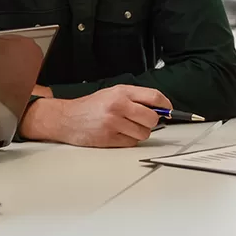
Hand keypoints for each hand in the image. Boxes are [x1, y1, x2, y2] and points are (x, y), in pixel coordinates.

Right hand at [22, 85, 171, 147]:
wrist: (66, 118)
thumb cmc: (90, 106)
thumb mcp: (112, 93)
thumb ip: (135, 98)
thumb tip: (160, 107)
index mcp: (121, 92)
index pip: (154, 97)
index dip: (166, 105)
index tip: (169, 110)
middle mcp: (119, 106)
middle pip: (152, 118)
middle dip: (150, 122)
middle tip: (141, 121)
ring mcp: (114, 123)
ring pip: (144, 134)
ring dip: (138, 133)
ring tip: (125, 127)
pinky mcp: (109, 138)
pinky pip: (131, 143)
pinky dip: (128, 141)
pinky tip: (117, 134)